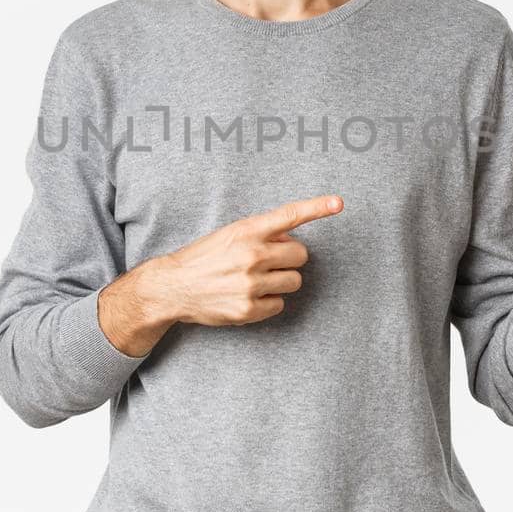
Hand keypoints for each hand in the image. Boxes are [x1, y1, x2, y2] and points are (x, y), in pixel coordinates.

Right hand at [137, 194, 345, 330]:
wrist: (173, 286)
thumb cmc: (204, 257)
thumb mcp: (229, 234)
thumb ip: (261, 234)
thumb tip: (290, 238)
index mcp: (246, 231)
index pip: (289, 215)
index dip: (317, 207)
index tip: (338, 202)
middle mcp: (251, 255)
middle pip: (300, 255)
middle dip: (289, 259)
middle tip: (268, 262)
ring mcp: (251, 284)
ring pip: (295, 281)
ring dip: (281, 280)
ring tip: (256, 280)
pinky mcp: (249, 309)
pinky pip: (280, 304)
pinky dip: (269, 302)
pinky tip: (248, 297)